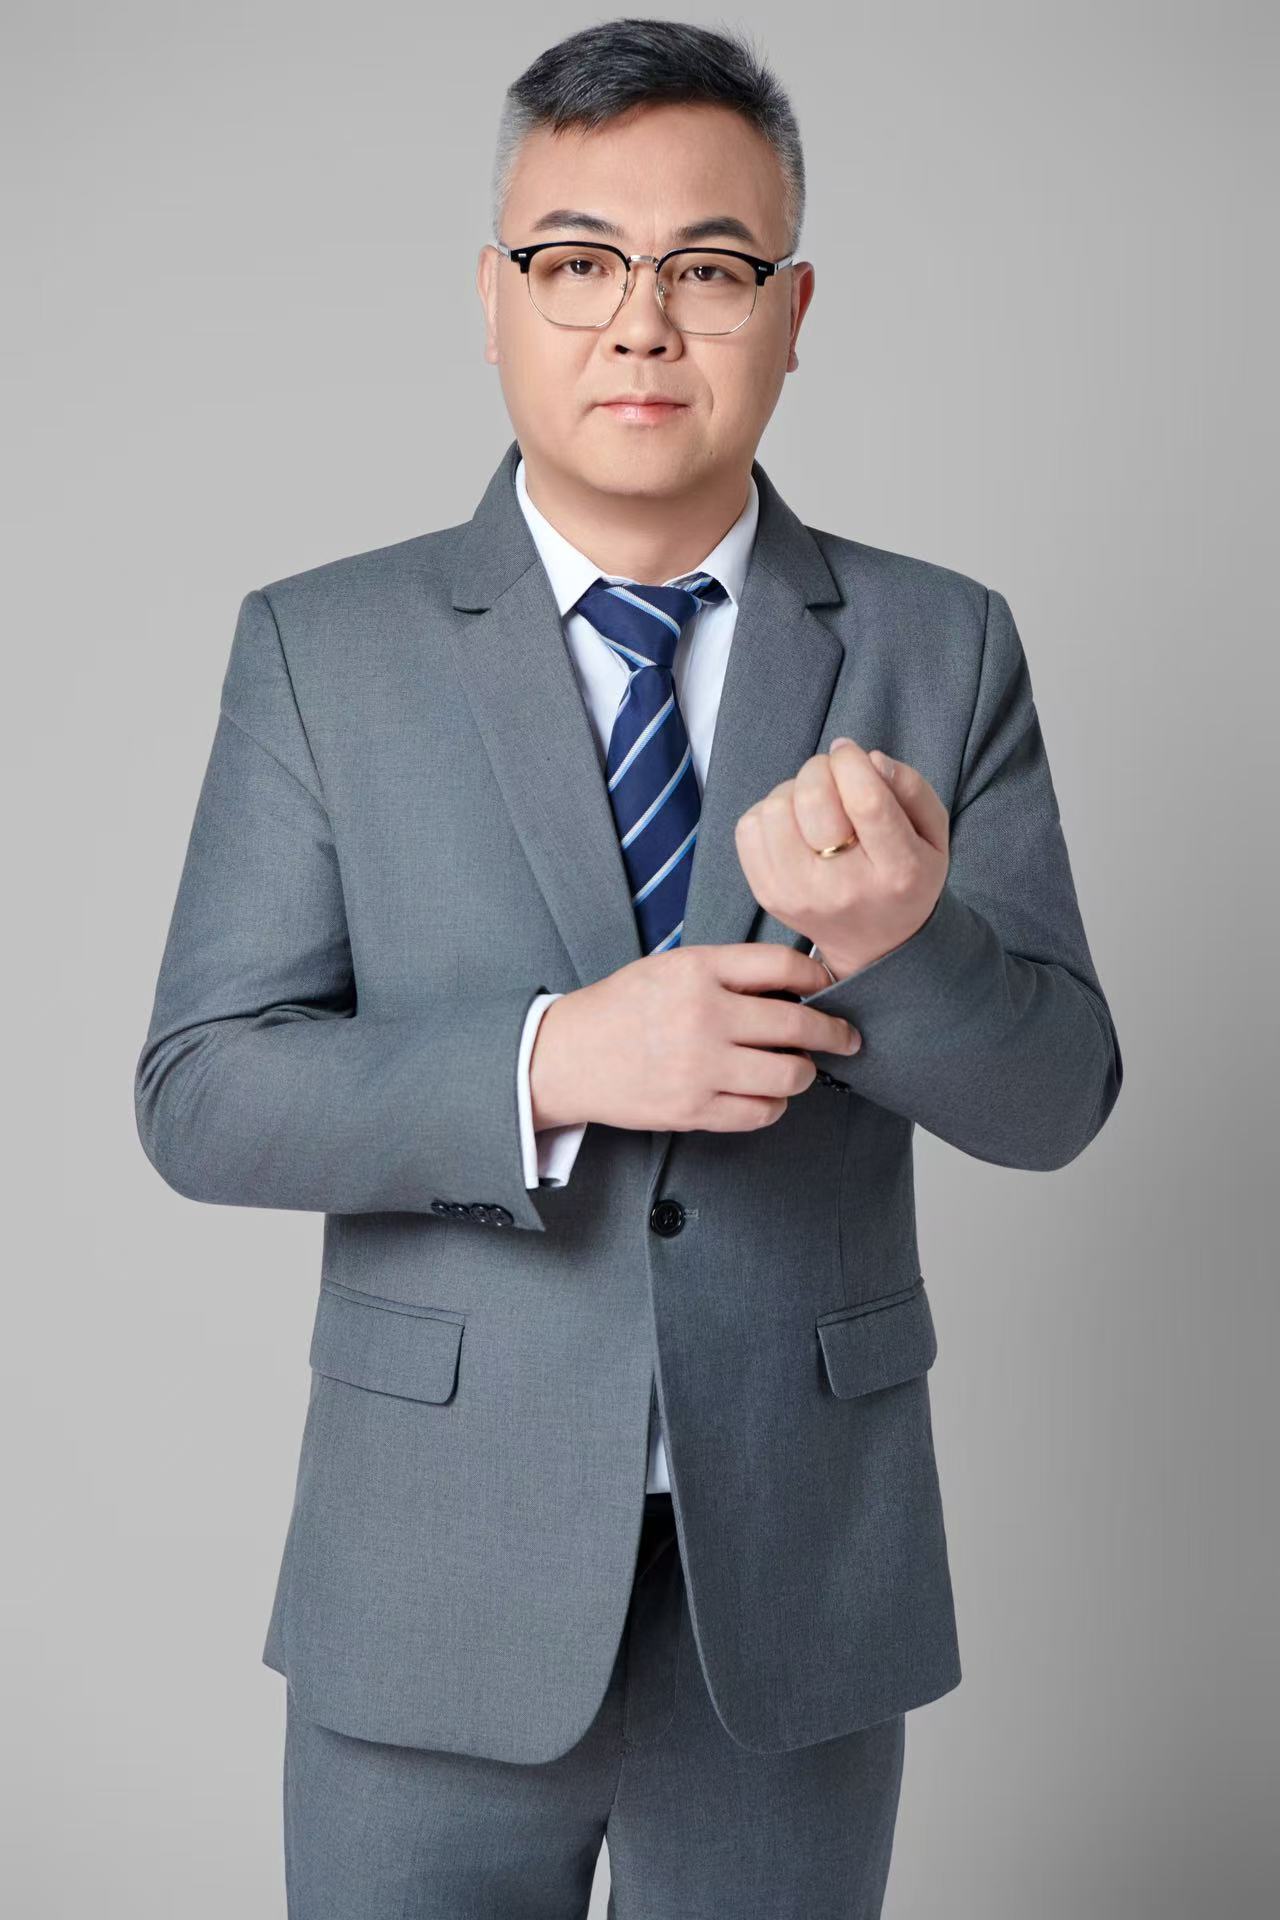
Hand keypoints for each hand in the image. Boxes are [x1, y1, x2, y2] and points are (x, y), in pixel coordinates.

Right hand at [528, 945, 860, 1133]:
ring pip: (789, 1076)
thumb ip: (729, 972)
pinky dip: (774, 1106)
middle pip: (799, 1026)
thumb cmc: (623, 1007)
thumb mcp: (672, 967)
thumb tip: (799, 987)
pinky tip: (765, 1095)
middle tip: (846, 1038)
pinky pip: (762, 1114)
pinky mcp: (693, 1110)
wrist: (565, 1056)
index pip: (785, 967)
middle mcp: (704, 1016)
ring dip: (803, 1073)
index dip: (820, 978)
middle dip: (835, 1034)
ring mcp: (700, 1067)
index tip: (830, 988)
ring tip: (796, 1068)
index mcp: (698, 970)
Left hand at [733, 738, 949, 981]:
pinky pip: (749, 827)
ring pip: (775, 808)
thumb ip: (912, 788)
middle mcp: (843, 888)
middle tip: (833, 776)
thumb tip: (868, 759)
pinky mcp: (767, 894)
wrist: (875, 945)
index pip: (866, 801)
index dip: (851, 762)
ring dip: (793, 791)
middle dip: (821, 769)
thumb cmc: (906, 877)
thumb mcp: (933, 835)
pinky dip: (769, 812)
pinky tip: (794, 825)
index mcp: (897, 871)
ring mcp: (798, 894)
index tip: (850, 753)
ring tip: (815, 806)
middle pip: (813, 799)